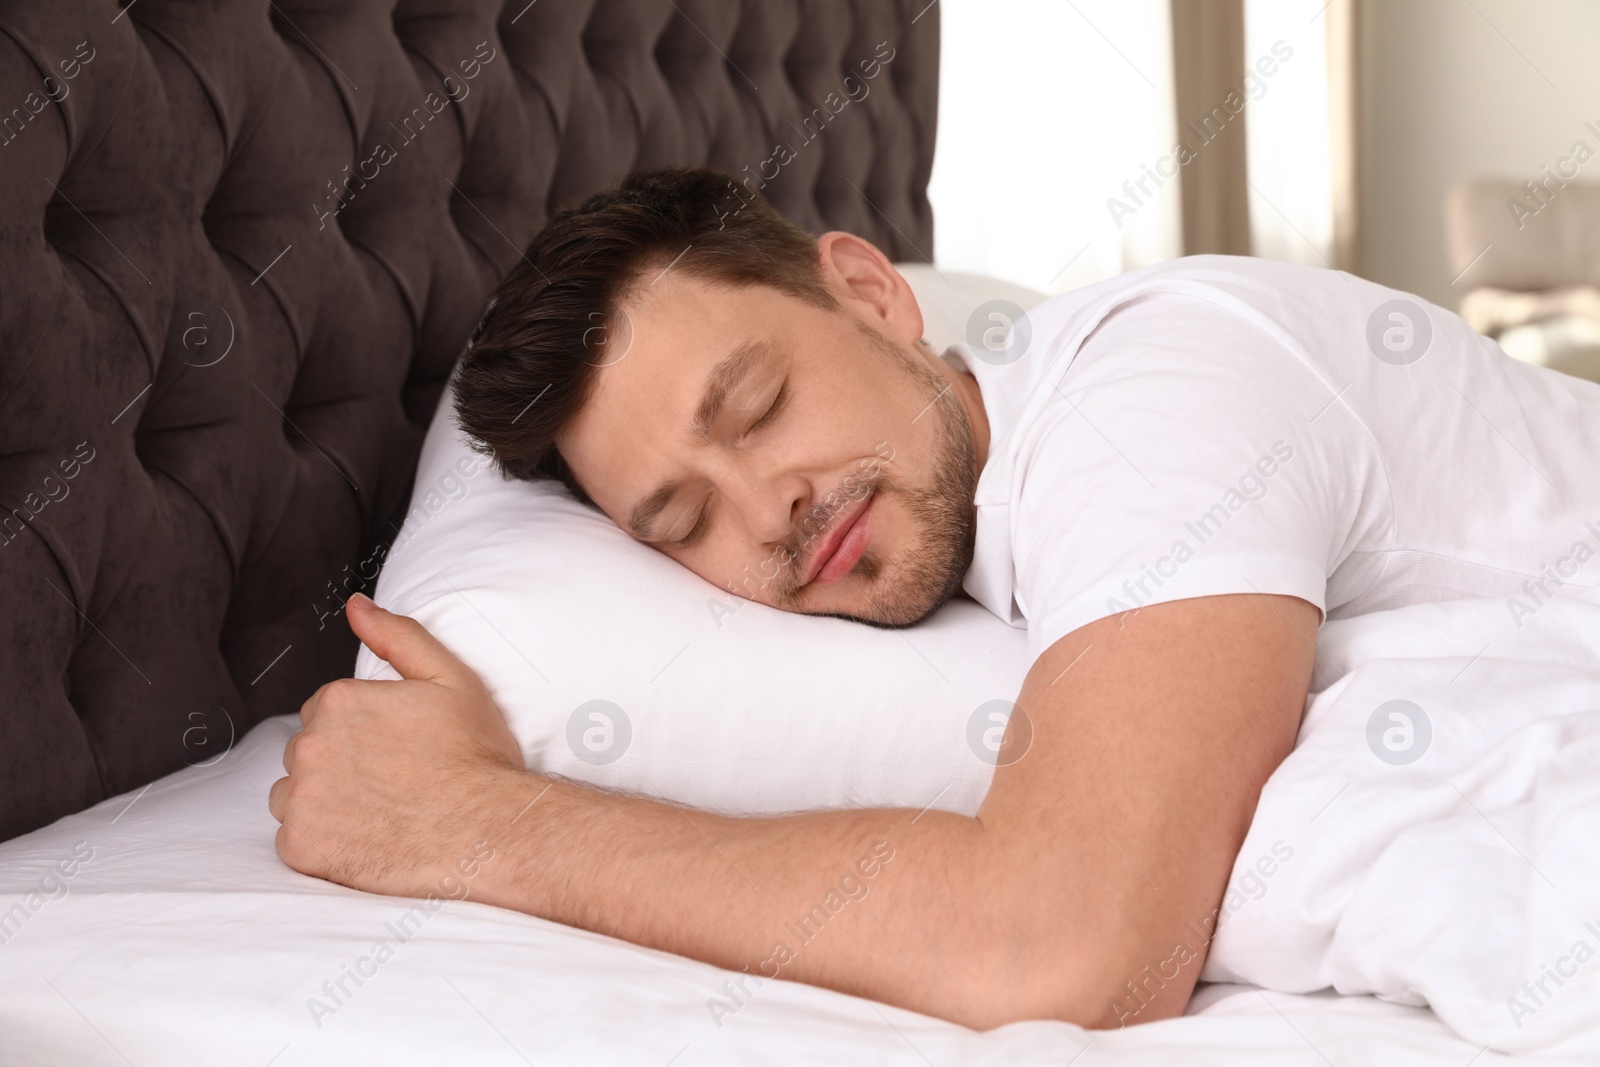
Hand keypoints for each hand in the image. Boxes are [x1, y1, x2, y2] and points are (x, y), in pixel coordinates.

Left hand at [269, 593, 528, 897]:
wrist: (487, 830)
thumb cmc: (474, 757)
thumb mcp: (449, 678)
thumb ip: (396, 636)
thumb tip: (356, 606)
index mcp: (339, 702)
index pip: (325, 711)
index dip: (363, 729)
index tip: (395, 748)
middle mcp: (310, 747)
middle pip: (307, 750)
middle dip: (339, 762)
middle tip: (390, 780)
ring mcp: (302, 799)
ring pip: (293, 793)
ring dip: (322, 800)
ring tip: (376, 810)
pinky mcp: (301, 846)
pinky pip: (295, 838)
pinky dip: (322, 841)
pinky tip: (365, 837)